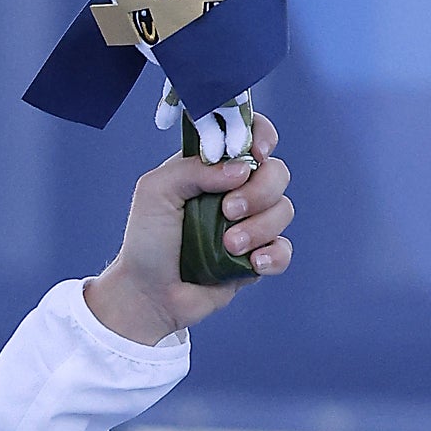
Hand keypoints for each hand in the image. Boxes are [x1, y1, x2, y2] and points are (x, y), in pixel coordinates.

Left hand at [84, 110, 295, 343]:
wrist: (149, 294)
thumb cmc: (146, 241)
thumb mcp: (154, 192)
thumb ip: (191, 170)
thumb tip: (241, 168)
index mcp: (211, 169)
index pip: (250, 137)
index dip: (262, 137)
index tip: (256, 152)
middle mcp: (235, 192)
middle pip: (277, 173)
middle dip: (260, 191)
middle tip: (228, 211)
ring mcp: (249, 223)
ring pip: (283, 210)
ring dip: (259, 228)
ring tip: (228, 246)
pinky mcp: (256, 256)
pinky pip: (284, 248)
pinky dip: (273, 255)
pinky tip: (253, 263)